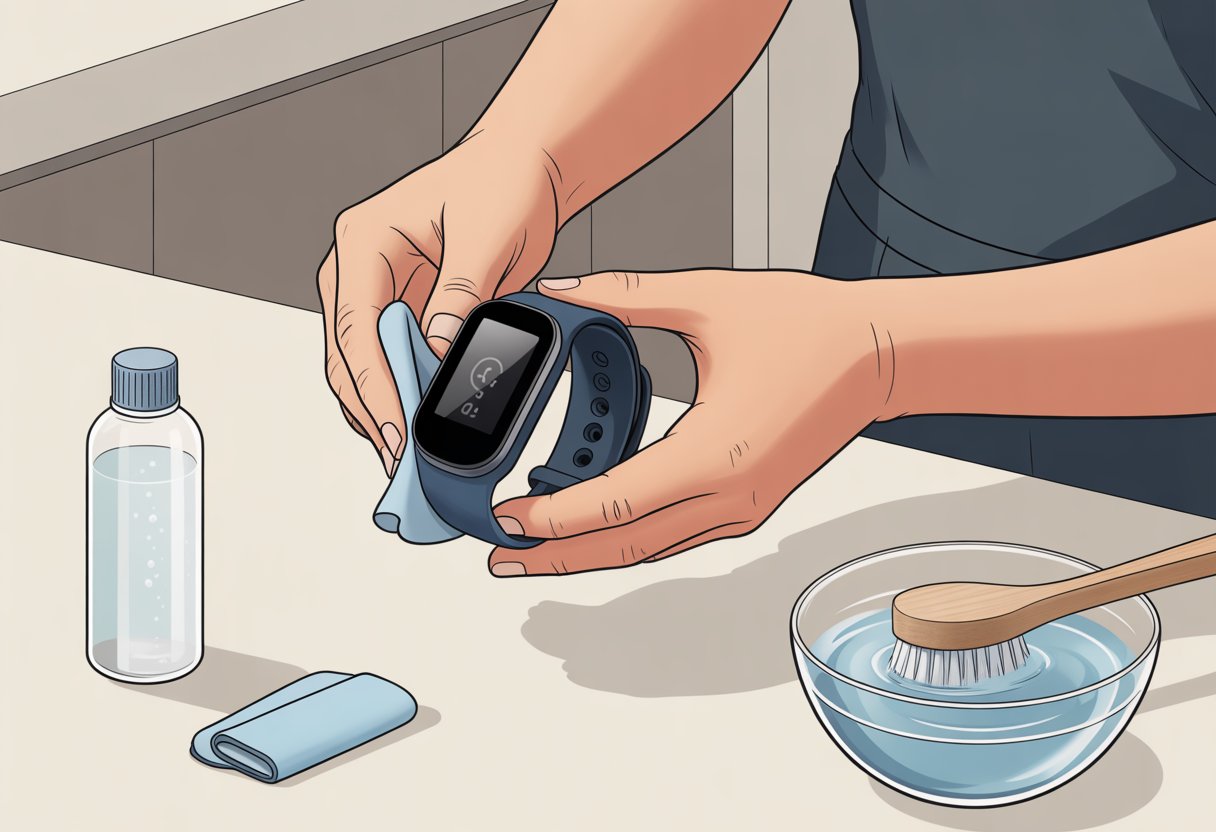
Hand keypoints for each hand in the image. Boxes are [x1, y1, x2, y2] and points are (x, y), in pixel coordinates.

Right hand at [317, 133, 560, 474]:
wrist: (521, 168)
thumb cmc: (500, 184)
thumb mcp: (486, 238)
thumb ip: (459, 297)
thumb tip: (439, 354)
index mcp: (363, 243)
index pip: (356, 331)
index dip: (374, 389)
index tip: (396, 434)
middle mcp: (357, 272)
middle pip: (348, 359)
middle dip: (373, 414)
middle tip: (402, 462)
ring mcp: (376, 295)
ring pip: (363, 370)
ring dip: (385, 413)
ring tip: (412, 459)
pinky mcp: (402, 314)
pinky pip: (394, 366)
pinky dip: (406, 399)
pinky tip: (426, 429)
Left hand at [487, 269, 895, 576]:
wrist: (880, 354)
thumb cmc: (810, 326)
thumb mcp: (709, 299)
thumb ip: (625, 295)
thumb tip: (561, 289)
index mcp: (714, 452)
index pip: (614, 504)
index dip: (553, 518)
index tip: (505, 517)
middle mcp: (729, 496)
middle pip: (624, 546)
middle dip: (556, 556)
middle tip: (501, 558)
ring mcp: (743, 510)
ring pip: (650, 549)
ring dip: (589, 553)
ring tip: (535, 550)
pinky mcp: (750, 507)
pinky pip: (676, 537)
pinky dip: (629, 537)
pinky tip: (596, 528)